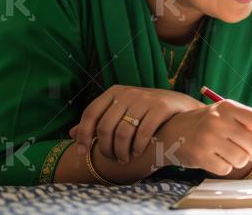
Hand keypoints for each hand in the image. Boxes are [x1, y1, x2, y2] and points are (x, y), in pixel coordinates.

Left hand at [69, 85, 203, 163]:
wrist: (180, 105)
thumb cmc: (146, 111)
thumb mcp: (121, 111)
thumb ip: (99, 120)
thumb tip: (72, 132)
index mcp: (114, 92)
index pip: (90, 113)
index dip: (83, 135)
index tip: (81, 152)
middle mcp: (128, 93)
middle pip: (105, 126)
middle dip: (106, 148)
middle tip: (111, 159)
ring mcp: (145, 98)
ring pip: (123, 132)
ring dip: (121, 151)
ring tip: (124, 159)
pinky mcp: (161, 106)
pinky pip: (143, 132)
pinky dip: (138, 146)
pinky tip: (137, 152)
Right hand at [155, 99, 251, 175]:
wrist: (174, 129)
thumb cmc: (210, 123)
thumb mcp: (230, 116)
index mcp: (230, 107)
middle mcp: (219, 120)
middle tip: (247, 150)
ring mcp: (208, 138)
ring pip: (242, 159)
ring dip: (239, 159)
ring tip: (225, 150)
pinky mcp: (200, 156)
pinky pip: (226, 169)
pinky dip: (225, 166)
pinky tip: (214, 156)